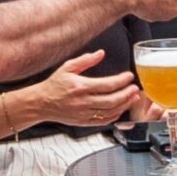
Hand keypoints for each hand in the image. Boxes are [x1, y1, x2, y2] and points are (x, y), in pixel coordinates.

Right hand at [24, 49, 139, 128]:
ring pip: (110, 112)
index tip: (129, 76)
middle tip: (135, 88)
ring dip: (124, 105)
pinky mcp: (83, 122)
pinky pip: (103, 121)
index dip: (121, 81)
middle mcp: (83, 102)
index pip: (107, 85)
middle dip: (127, 94)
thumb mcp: (67, 67)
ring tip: (132, 98)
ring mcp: (84, 114)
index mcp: (80, 87)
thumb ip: (85, 60)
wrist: (41, 103)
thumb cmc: (54, 85)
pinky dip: (115, 116)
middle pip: (112, 100)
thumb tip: (100, 53)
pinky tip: (120, 109)